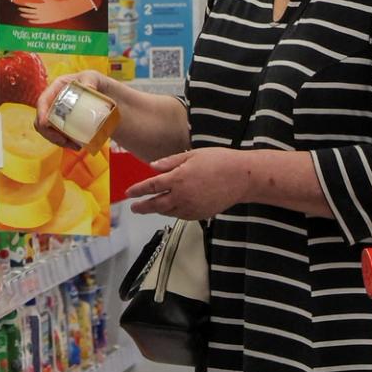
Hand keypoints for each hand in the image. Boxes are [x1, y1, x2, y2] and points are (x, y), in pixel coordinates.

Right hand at [35, 70, 114, 149]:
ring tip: (75, 146)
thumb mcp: (94, 77)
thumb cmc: (97, 83)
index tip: (45, 124)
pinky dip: (66, 143)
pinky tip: (78, 145)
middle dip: (49, 133)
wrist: (107, 96)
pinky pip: (60, 137)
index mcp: (56, 89)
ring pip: (49, 132)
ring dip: (58, 141)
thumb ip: (90, 80)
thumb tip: (88, 88)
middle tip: (64, 141)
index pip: (42, 101)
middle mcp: (53, 102)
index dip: (40, 114)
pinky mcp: (65, 125)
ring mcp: (59, 115)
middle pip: (42, 120)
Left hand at [125, 148, 247, 220]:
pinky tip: (170, 209)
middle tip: (134, 208)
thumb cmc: (218, 161)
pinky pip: (182, 216)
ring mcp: (192, 207)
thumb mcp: (192, 155)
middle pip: (156, 204)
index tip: (129, 193)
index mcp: (177, 179)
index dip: (138, 190)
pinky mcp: (201, 214)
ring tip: (150, 207)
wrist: (242, 178)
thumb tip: (152, 167)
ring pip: (168, 212)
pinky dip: (173, 213)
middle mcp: (182, 196)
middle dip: (142, 207)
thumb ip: (170, 163)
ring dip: (157, 210)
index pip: (151, 186)